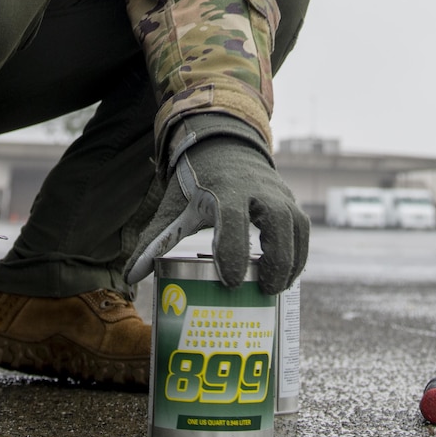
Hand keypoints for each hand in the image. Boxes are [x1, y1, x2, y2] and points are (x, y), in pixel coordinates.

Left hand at [127, 115, 307, 293]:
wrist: (223, 145)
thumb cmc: (196, 182)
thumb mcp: (174, 207)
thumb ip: (155, 240)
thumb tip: (132, 277)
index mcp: (224, 189)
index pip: (234, 219)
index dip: (233, 251)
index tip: (229, 281)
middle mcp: (257, 188)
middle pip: (278, 221)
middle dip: (276, 259)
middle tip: (265, 291)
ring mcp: (278, 192)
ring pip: (297, 225)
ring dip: (292, 260)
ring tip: (277, 289)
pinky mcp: (289, 200)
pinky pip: (302, 228)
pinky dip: (300, 253)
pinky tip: (288, 276)